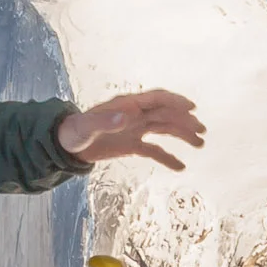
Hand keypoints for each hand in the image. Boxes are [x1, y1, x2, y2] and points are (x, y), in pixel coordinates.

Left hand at [57, 89, 201, 169]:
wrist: (64, 144)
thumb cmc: (73, 132)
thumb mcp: (87, 128)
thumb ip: (106, 121)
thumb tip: (127, 116)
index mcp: (127, 105)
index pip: (156, 99)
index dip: (174, 101)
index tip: (192, 107)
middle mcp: (135, 115)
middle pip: (165, 114)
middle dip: (185, 121)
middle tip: (202, 132)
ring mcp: (135, 129)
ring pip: (164, 129)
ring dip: (182, 135)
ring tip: (200, 144)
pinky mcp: (131, 144)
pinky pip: (153, 150)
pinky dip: (167, 157)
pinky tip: (181, 167)